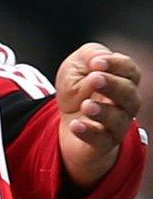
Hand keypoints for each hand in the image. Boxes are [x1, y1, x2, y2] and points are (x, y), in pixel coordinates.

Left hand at [57, 43, 142, 190]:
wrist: (68, 123)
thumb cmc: (78, 89)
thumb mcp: (77, 66)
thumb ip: (89, 55)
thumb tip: (97, 59)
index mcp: (123, 80)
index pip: (130, 71)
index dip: (116, 65)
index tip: (96, 63)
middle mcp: (125, 103)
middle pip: (129, 95)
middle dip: (113, 86)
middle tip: (95, 79)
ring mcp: (116, 124)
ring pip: (119, 120)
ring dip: (103, 112)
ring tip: (86, 105)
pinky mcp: (102, 143)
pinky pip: (101, 140)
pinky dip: (89, 132)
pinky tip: (77, 125)